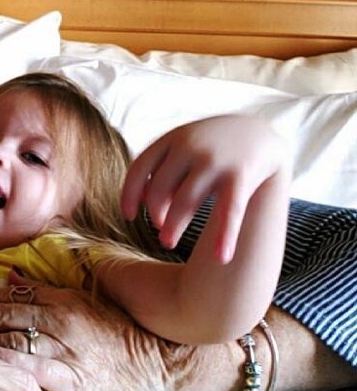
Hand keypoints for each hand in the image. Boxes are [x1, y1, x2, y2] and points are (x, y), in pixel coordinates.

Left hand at [0, 273, 194, 390]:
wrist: (167, 363)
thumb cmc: (125, 337)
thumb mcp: (86, 304)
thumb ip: (46, 291)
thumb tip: (10, 278)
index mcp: (62, 299)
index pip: (10, 293)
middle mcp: (60, 318)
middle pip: (2, 312)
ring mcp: (65, 347)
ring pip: (11, 337)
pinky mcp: (73, 377)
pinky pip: (32, 368)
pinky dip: (5, 362)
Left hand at [122, 114, 290, 262]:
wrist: (260, 132)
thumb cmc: (211, 147)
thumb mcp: (183, 148)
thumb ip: (161, 170)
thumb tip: (140, 202)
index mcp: (172, 139)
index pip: (140, 168)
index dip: (129, 194)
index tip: (129, 216)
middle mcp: (190, 147)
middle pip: (160, 188)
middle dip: (156, 213)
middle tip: (160, 231)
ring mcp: (215, 161)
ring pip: (185, 201)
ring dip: (174, 226)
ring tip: (167, 243)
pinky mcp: (240, 175)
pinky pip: (229, 210)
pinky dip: (224, 234)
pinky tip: (221, 257)